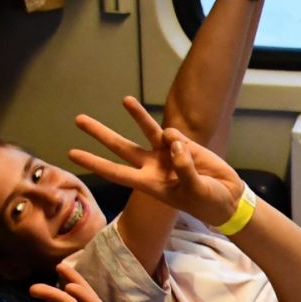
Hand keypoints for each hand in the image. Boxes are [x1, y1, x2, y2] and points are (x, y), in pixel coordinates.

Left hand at [69, 96, 244, 227]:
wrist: (228, 197)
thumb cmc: (208, 202)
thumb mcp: (195, 192)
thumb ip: (184, 168)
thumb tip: (173, 141)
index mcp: (149, 183)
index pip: (116, 171)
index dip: (94, 162)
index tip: (72, 154)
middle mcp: (152, 166)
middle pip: (120, 147)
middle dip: (100, 134)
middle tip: (78, 120)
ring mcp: (167, 153)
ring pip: (146, 130)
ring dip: (136, 114)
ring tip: (125, 100)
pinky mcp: (184, 143)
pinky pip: (174, 134)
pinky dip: (179, 139)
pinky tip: (190, 152)